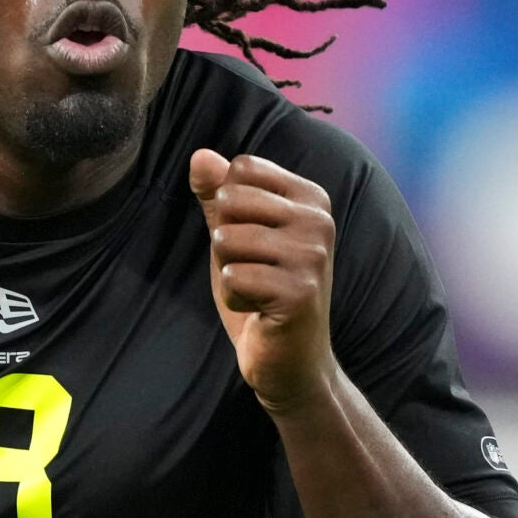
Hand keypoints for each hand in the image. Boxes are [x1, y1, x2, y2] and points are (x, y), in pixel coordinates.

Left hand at [188, 149, 340, 414]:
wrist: (291, 361)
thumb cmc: (262, 293)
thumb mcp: (235, 236)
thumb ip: (218, 195)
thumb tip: (199, 156)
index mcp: (310, 197)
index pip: (240, 168)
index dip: (227, 206)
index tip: (253, 241)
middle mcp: (318, 220)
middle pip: (230, 200)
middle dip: (224, 241)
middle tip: (253, 271)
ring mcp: (312, 255)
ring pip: (226, 239)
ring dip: (229, 272)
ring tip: (256, 291)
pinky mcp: (300, 291)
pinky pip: (232, 277)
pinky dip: (235, 298)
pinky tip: (259, 311)